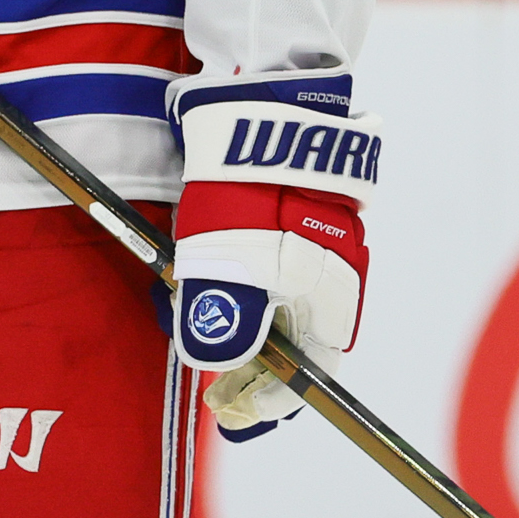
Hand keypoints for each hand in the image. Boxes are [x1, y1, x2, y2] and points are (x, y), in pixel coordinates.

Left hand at [166, 72, 377, 438]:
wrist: (260, 98)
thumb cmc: (244, 185)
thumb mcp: (222, 261)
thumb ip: (221, 320)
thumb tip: (216, 365)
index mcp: (331, 297)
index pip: (307, 376)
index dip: (266, 404)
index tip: (231, 419)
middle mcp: (335, 272)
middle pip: (289, 340)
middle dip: (242, 357)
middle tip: (200, 363)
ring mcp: (319, 237)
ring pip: (273, 298)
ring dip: (230, 311)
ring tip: (182, 303)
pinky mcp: (295, 208)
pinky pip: (265, 261)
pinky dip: (232, 273)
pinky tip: (194, 260)